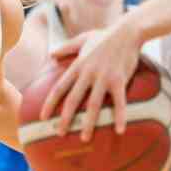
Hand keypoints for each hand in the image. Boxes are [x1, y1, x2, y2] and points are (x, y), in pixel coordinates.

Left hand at [41, 19, 141, 140]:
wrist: (128, 32)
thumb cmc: (105, 36)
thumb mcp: (82, 39)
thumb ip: (66, 48)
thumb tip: (51, 54)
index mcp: (78, 66)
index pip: (59, 87)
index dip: (50, 103)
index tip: (43, 117)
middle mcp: (88, 73)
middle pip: (73, 99)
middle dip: (65, 118)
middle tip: (59, 134)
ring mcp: (104, 77)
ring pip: (93, 104)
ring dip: (89, 123)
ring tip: (85, 139)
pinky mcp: (120, 80)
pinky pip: (120, 102)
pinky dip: (119, 116)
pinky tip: (120, 130)